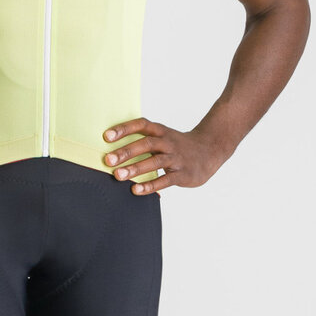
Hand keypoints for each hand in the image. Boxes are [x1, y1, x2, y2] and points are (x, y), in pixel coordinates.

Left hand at [102, 118, 225, 194]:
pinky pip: (166, 180)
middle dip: (126, 151)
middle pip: (146, 144)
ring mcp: (176, 158)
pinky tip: (136, 190)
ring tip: (118, 175)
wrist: (210, 151)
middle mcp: (168, 142)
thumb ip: (143, 140)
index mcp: (161, 131)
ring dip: (135, 169)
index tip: (106, 136)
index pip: (141, 125)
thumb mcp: (163, 136)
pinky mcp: (183, 174)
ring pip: (155, 162)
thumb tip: (113, 148)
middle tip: (108, 160)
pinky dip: (150, 185)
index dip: (124, 129)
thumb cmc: (177, 145)